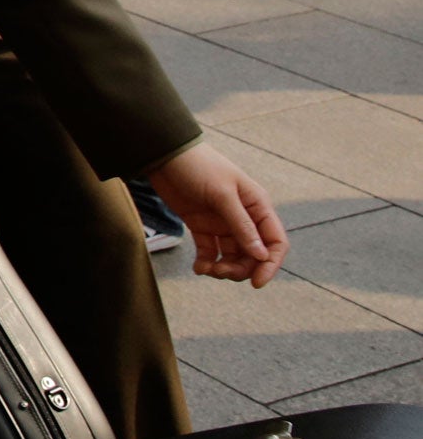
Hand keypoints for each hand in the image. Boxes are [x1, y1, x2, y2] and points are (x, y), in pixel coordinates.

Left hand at [149, 142, 287, 286]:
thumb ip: (241, 224)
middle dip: (240, 269)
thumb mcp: (221, 194)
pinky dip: (206, 263)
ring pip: (232, 257)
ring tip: (207, 269)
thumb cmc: (198, 166)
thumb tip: (261, 255)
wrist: (163, 155)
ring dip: (223, 269)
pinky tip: (198, 268)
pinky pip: (210, 252)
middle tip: (220, 272)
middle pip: (253, 255)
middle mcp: (244, 217)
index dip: (270, 265)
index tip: (256, 283)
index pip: (275, 242)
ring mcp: (222, 223)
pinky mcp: (202, 226)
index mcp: (257, 206)